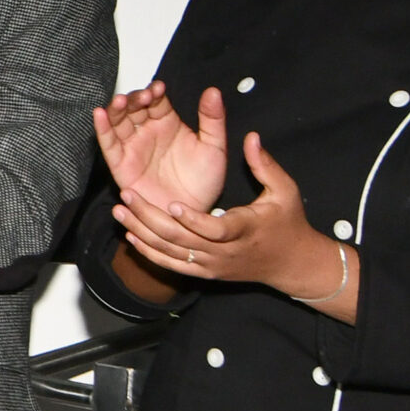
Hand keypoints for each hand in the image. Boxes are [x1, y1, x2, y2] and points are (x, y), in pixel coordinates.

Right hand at [94, 82, 227, 214]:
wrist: (191, 216)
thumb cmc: (203, 183)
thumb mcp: (214, 147)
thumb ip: (213, 120)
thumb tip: (213, 91)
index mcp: (167, 124)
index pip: (156, 101)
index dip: (154, 92)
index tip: (159, 88)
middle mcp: (147, 133)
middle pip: (134, 107)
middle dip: (135, 98)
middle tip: (143, 96)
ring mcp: (132, 148)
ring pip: (118, 122)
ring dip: (117, 109)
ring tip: (122, 101)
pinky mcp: (120, 165)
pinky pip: (108, 145)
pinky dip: (102, 129)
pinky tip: (100, 114)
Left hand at [111, 132, 352, 316]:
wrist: (291, 263)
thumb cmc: (288, 222)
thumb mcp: (284, 191)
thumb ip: (265, 165)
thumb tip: (251, 137)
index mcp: (245, 230)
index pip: (216, 229)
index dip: (193, 220)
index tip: (171, 203)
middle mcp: (225, 252)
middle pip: (182, 241)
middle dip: (150, 218)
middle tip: (127, 196)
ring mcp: (212, 265)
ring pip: (171, 253)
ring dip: (142, 233)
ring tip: (119, 211)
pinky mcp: (204, 273)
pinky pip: (171, 265)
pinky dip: (149, 252)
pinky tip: (131, 235)